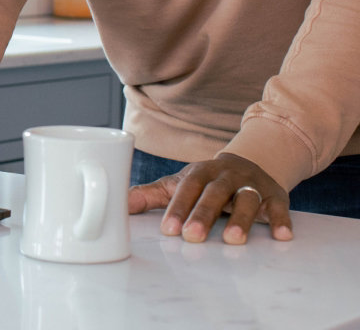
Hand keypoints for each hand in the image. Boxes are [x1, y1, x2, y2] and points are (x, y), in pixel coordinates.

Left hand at [128, 153, 293, 243]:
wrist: (247, 163)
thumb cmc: (206, 181)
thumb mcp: (179, 184)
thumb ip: (151, 195)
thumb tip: (121, 206)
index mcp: (200, 172)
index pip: (187, 187)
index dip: (178, 207)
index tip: (168, 229)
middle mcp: (226, 175)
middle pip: (215, 192)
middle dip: (203, 213)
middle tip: (192, 236)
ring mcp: (252, 184)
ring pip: (247, 198)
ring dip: (241, 218)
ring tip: (233, 240)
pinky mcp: (275, 195)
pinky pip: (280, 206)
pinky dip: (281, 219)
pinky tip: (282, 235)